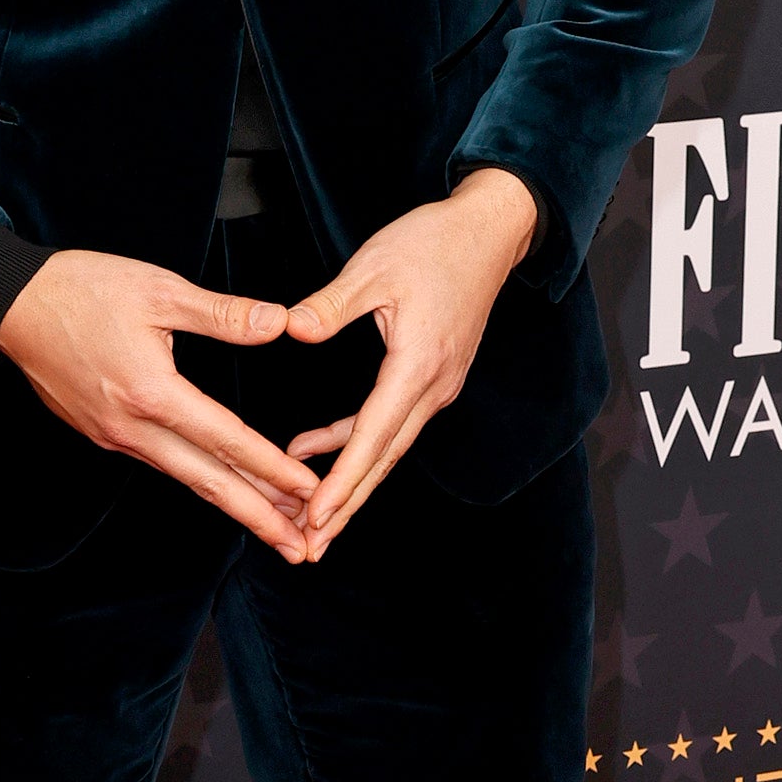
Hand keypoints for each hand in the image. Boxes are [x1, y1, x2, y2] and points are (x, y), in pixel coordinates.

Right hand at [0, 248, 324, 558]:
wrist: (10, 305)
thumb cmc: (81, 289)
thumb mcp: (158, 289)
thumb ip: (222, 314)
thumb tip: (278, 323)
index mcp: (151, 392)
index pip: (226, 441)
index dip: (273, 470)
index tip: (311, 494)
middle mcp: (132, 427)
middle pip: (208, 482)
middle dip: (258, 519)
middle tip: (301, 550)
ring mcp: (114, 435)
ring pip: (185, 477)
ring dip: (233, 503)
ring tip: (273, 526)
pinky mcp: (102, 432)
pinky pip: (161, 463)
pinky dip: (198, 479)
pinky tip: (220, 485)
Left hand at [279, 166, 538, 554]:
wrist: (489, 232)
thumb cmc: (432, 242)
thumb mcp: (374, 266)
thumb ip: (331, 304)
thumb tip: (292, 330)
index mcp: (417, 364)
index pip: (373, 435)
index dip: (343, 480)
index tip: (317, 515)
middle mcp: (433, 387)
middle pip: (384, 459)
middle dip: (348, 506)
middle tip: (312, 549)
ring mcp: (436, 386)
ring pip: (387, 447)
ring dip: (351, 483)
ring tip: (313, 519)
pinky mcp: (432, 378)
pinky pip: (391, 423)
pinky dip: (356, 443)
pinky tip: (315, 449)